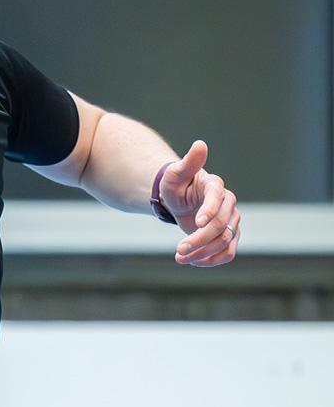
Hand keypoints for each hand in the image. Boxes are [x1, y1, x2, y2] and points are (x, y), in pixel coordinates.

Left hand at [159, 140, 239, 265]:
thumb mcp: (176, 174)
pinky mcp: (228, 235)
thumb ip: (189, 162)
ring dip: (203, 253)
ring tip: (180, 258)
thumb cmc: (176, 185)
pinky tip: (193, 262)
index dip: (209, 212)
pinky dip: (212, 260)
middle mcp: (228, 204)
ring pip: (225, 242)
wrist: (178, 199)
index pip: (218, 199)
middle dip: (199, 239)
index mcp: (215, 187)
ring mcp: (230, 220)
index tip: (195, 223)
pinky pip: (228, 252)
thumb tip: (200, 144)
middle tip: (179, 249)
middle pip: (221, 225)